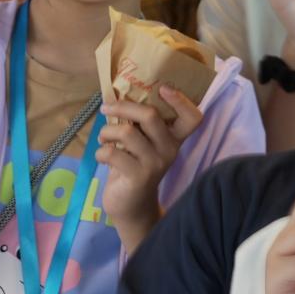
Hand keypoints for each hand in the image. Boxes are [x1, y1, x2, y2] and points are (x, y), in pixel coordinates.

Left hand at [96, 87, 202, 243]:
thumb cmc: (133, 165)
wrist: (131, 205)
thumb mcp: (141, 142)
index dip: (181, 101)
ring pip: (127, 132)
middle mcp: (170, 149)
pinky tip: (102, 156)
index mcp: (174, 138)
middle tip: (106, 108)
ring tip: (103, 138)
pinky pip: (112, 153)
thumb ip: (137, 123)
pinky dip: (101, 151)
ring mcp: (155, 163)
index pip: (193, 118)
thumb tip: (117, 93)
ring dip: (107, 131)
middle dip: (123, 107)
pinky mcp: (138, 176)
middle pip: (151, 115)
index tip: (163, 88)